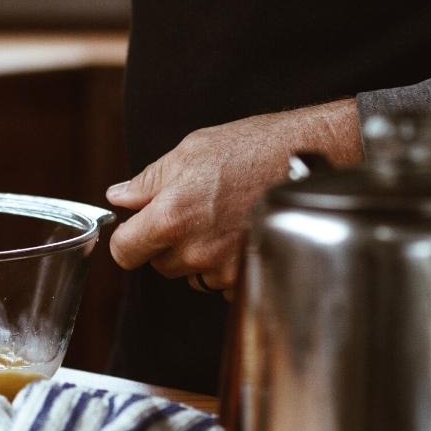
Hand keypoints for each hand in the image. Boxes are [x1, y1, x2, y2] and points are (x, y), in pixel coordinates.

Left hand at [105, 99, 361, 299]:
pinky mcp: (249, 277)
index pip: (124, 252)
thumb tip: (118, 197)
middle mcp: (195, 250)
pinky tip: (239, 233)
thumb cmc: (252, 148)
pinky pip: (220, 282)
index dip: (126, 240)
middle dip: (166, 243)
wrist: (312, 160)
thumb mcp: (191, 152)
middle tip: (191, 212)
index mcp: (172, 217)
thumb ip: (147, 182)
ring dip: (197, 255)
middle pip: (159, 264)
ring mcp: (224, 268)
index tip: (134, 229)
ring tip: (221, 219)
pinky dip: (224, 265)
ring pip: (190, 274)